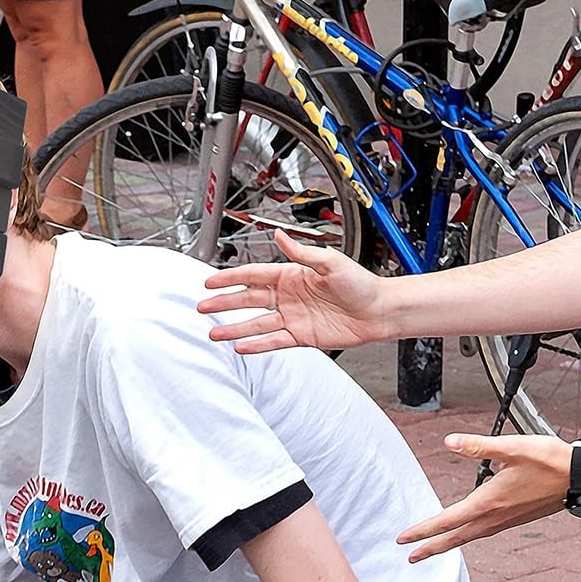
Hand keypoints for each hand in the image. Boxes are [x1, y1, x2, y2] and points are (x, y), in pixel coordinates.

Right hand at [196, 230, 387, 353]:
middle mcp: (288, 296)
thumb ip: (301, 252)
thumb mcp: (330, 262)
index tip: (210, 280)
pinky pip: (273, 341)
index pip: (253, 275)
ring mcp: (292, 317)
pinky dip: (257, 344)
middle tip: (202, 306)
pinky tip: (241, 346)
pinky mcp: (300, 337)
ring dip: (234, 328)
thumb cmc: (360, 283)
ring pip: (256, 324)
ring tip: (214, 333)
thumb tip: (279, 236)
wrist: (378, 311)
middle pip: (248, 300)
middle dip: (224, 302)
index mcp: (292, 275)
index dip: (230, 278)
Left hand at [398, 432, 569, 561]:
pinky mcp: (515, 519)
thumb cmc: (551, 460)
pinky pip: (484, 533)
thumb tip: (449, 442)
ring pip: (470, 537)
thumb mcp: (512, 448)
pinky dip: (468, 536)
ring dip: (449, 544)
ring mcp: (506, 521)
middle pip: (455, 537)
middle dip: (431, 548)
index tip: (403, 539)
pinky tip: (467, 532)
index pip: (446, 520)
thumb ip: (478, 445)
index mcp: (488, 502)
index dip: (422, 530)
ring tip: (433, 549)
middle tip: (411, 557)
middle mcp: (494, 517)